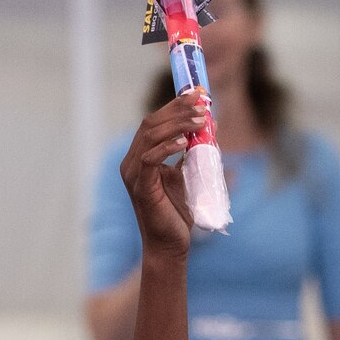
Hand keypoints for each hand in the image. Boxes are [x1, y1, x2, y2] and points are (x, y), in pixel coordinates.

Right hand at [120, 93, 204, 256]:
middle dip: (178, 109)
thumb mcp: (186, 174)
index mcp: (139, 157)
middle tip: (202, 104)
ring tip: (201, 120)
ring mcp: (133, 175)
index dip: (175, 105)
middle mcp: (131, 162)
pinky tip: (185, 142)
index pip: (154, 122)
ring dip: (178, 124)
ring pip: (150, 136)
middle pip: (151, 123)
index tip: (197, 94)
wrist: (170, 245)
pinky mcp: (141, 188)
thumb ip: (191, 151)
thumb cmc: (177, 212)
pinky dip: (167, 147)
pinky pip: (150, 159)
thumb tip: (208, 125)